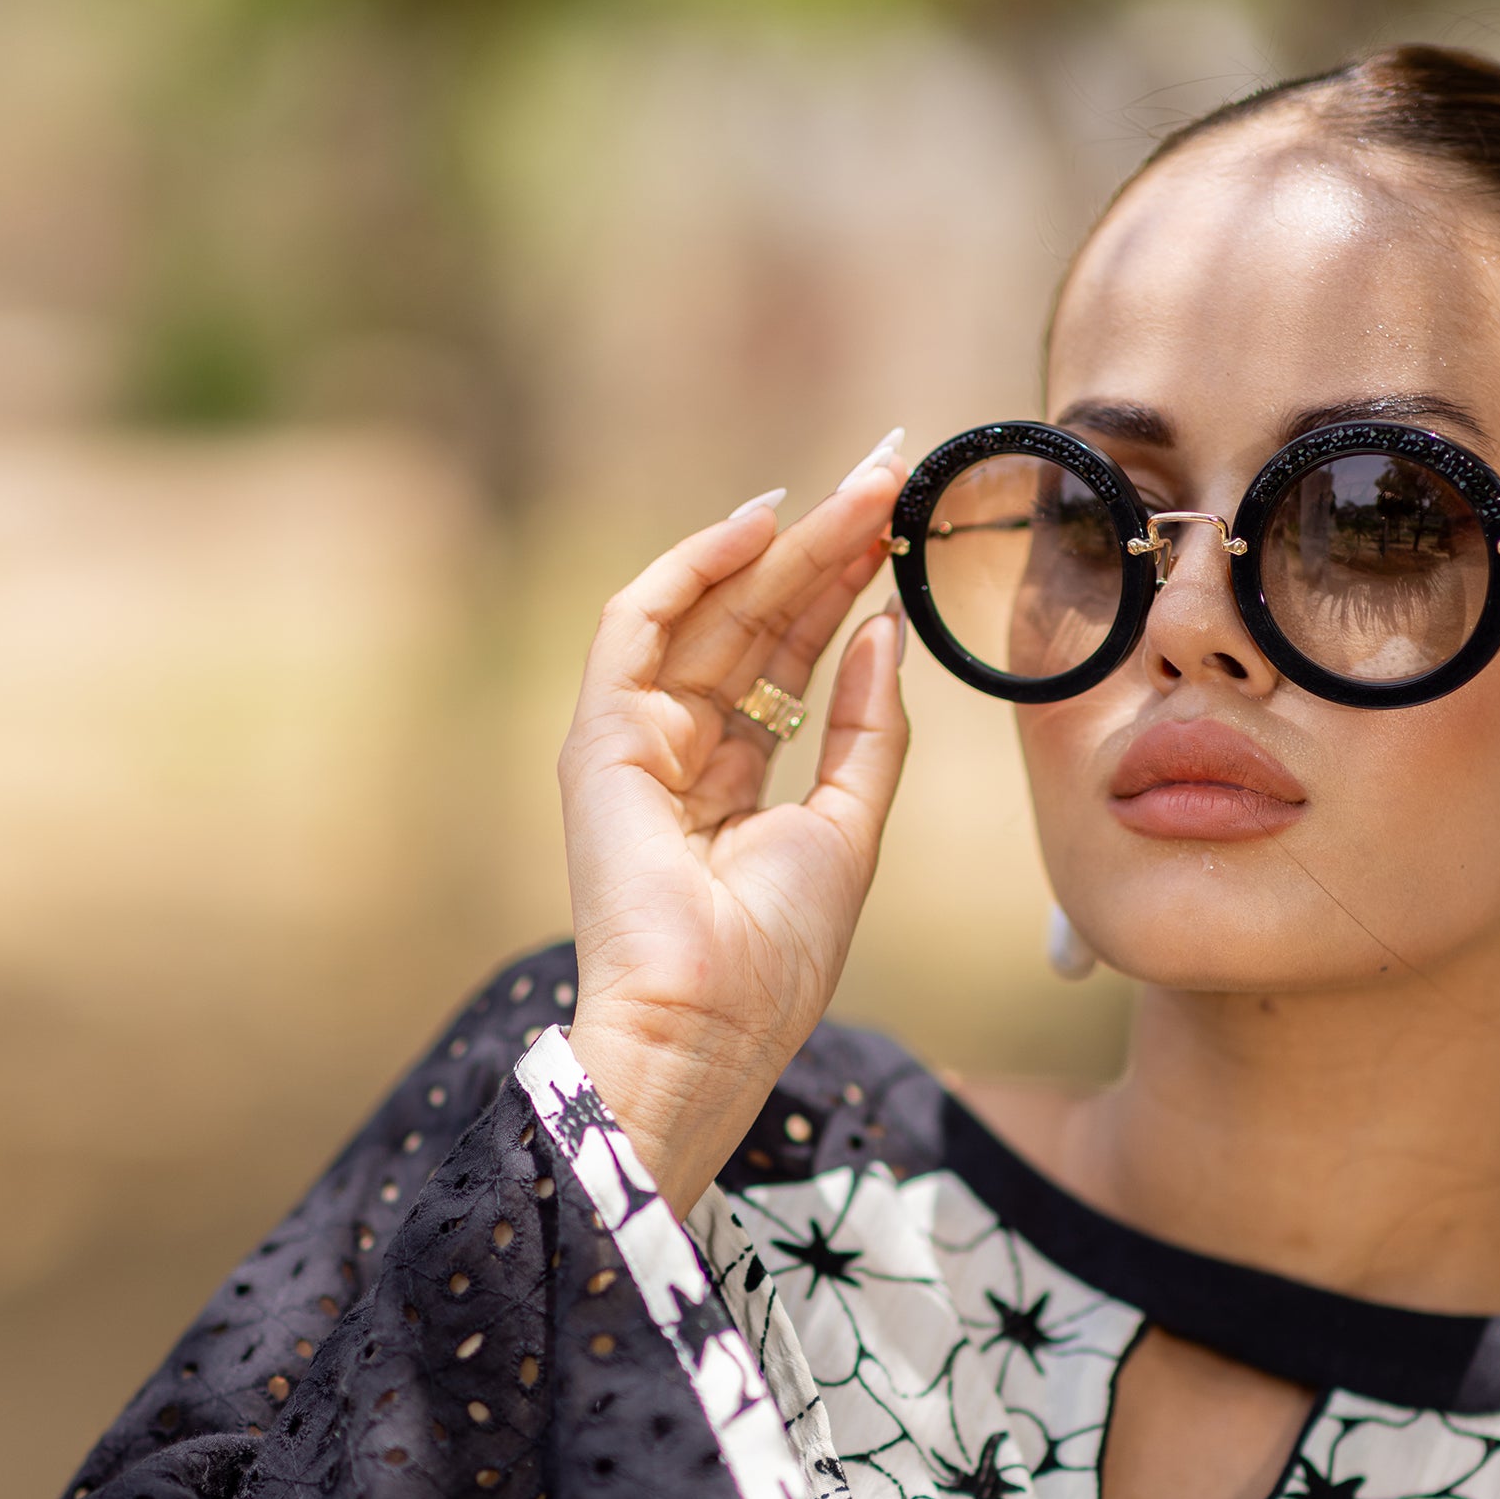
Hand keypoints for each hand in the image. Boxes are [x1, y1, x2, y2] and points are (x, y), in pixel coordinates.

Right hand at [559, 432, 910, 1213]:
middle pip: (756, 625)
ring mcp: (633, 743)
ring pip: (711, 614)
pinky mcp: (600, 738)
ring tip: (856, 489)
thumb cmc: (774, 958)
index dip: (843, 590)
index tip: (899, 527)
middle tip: (888, 474)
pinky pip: (638, 627)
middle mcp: (678, 752)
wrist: (706, 1025)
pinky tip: (760, 527)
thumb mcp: (849, 828)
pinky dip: (692, 569)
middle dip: (823, 547)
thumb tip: (885, 632)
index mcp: (732, 782)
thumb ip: (866, 729)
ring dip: (782, 546)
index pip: (789, 661)